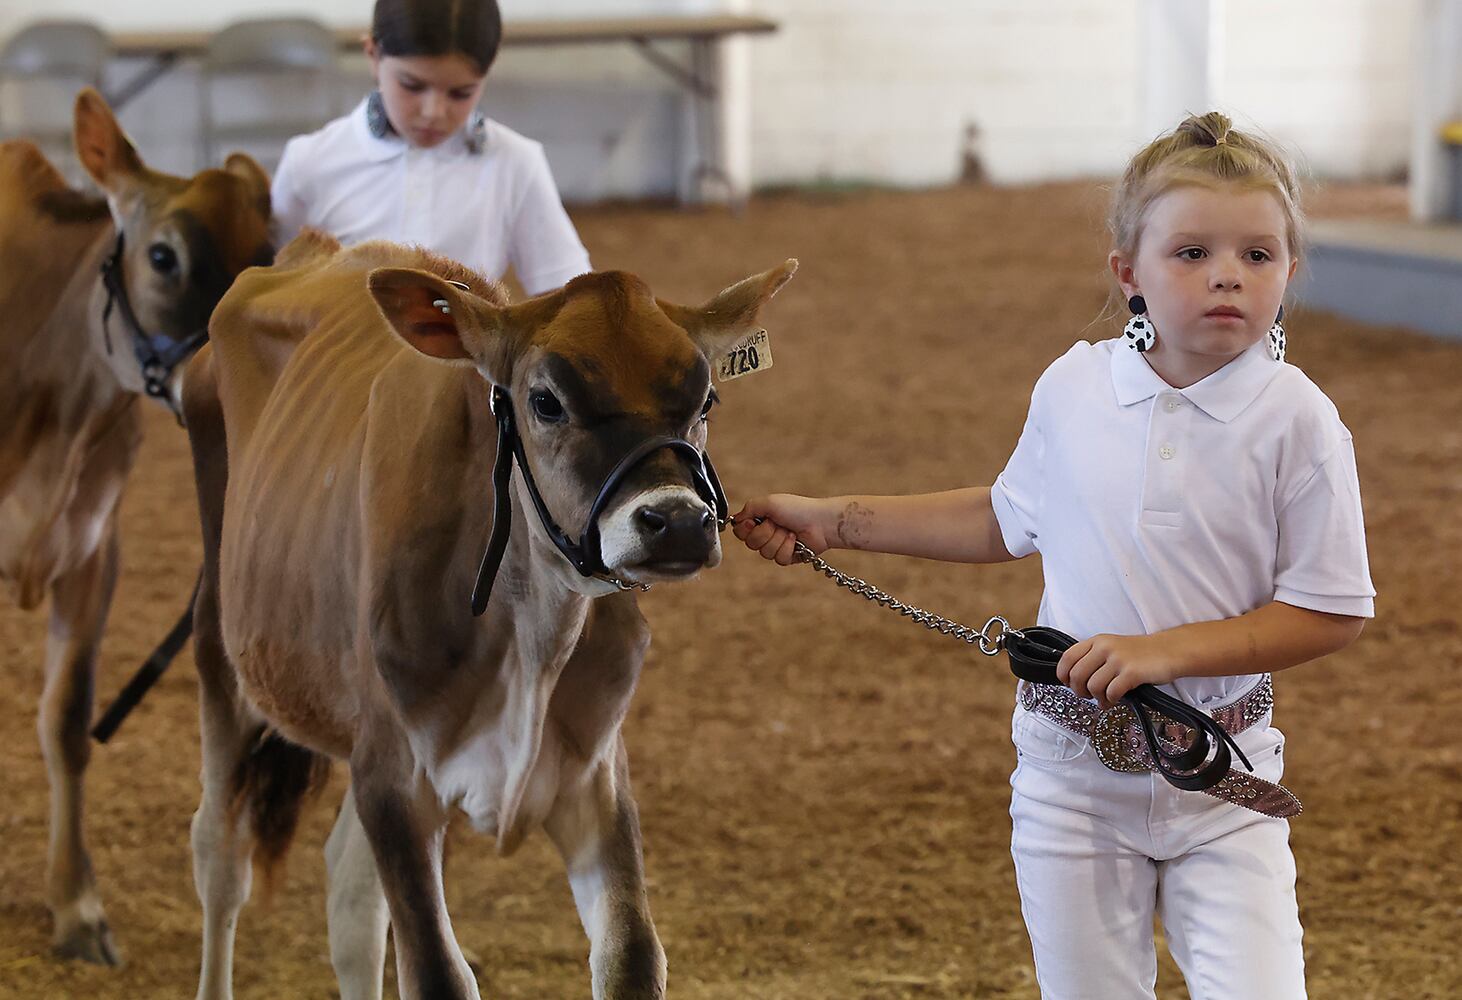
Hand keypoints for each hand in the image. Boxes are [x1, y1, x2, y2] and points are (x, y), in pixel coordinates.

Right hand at [730, 494, 832, 564]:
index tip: (754, 522)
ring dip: (778, 540)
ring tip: (790, 532)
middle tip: (777, 524)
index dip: (745, 529)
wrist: (820, 522)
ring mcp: (777, 546)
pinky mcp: (788, 557)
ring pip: (765, 553)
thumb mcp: (769, 502)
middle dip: (765, 534)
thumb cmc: (798, 509)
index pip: (740, 531)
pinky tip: (796, 541)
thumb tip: (736, 519)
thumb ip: (748, 508)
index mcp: (760, 519)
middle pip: (751, 544)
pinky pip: (779, 559)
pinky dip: (788, 548)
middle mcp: (767, 533)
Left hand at [1055, 633, 1182, 708]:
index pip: (1067, 658)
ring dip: (1097, 698)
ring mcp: (1118, 659)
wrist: (1170, 651)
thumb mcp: (1112, 648)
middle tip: (1088, 695)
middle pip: (1076, 675)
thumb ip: (1093, 658)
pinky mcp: (1131, 672)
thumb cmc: (1141, 653)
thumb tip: (1073, 679)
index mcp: (1097, 641)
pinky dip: (1110, 701)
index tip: (1068, 684)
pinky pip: (1111, 693)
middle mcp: (1105, 648)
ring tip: (1105, 699)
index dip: (1063, 675)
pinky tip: (1115, 700)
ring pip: (1092, 686)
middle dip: (1079, 691)